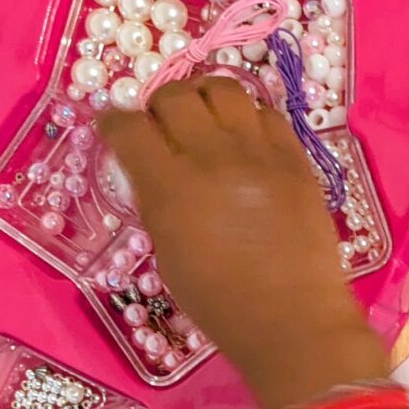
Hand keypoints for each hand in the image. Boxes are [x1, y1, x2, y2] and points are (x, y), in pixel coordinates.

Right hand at [101, 78, 387, 408]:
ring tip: (204, 118)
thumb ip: (156, 201)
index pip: (128, 128)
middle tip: (162, 125)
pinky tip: (244, 137)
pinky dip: (247, 117)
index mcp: (170, 187)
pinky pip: (267, 113)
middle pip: (176, 97)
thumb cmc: (219, 301)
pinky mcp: (295, 157)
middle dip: (160, 105)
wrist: (291, 318)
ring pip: (224, 89)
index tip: (113, 127)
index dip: (114, 123)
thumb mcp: (167, 252)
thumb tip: (152, 170)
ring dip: (205, 97)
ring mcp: (258, 152)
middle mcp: (212, 156)